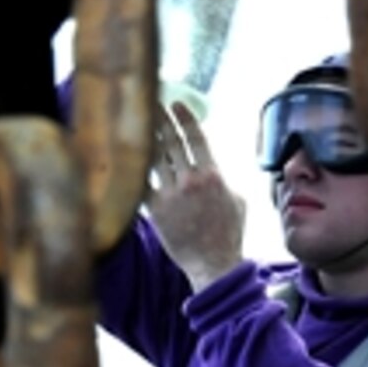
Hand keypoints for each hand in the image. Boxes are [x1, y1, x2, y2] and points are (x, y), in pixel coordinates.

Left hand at [148, 103, 245, 291]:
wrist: (213, 262)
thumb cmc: (229, 233)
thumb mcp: (238, 200)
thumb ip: (223, 179)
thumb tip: (211, 166)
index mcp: (213, 175)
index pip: (196, 138)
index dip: (184, 118)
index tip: (176, 104)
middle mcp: (190, 181)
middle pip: (171, 142)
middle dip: (161, 120)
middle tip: (152, 104)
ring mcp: (171, 195)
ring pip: (154, 159)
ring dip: (147, 139)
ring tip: (141, 124)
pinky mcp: (155, 210)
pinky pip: (141, 183)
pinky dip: (135, 168)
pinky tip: (128, 155)